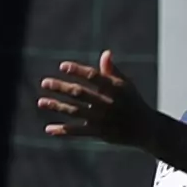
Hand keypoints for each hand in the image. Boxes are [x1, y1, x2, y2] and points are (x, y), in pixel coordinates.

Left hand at [39, 52, 155, 147]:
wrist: (146, 129)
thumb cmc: (133, 102)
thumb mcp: (126, 85)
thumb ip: (112, 71)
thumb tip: (105, 53)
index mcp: (115, 88)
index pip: (93, 77)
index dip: (77, 71)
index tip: (62, 66)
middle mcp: (108, 103)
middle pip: (80, 94)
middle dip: (61, 88)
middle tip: (44, 82)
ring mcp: (103, 119)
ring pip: (75, 112)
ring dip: (57, 107)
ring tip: (40, 102)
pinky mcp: (99, 133)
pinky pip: (78, 132)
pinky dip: (63, 131)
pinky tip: (48, 129)